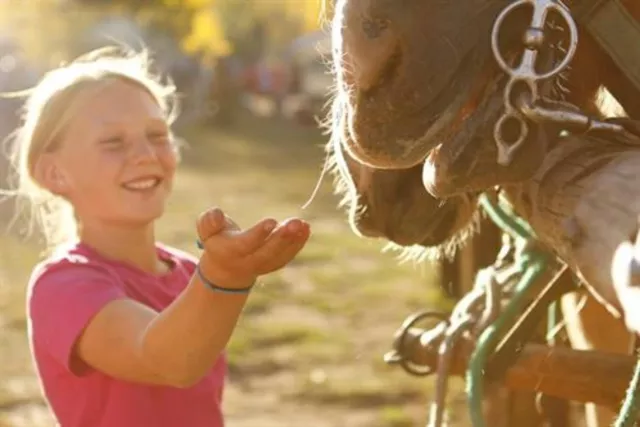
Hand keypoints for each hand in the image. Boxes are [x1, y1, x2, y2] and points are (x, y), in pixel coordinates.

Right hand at [195, 207, 310, 288]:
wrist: (226, 268)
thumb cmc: (217, 240)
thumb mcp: (206, 230)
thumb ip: (209, 221)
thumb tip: (216, 213)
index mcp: (230, 252)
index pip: (246, 244)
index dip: (259, 234)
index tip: (272, 221)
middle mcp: (248, 262)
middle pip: (267, 252)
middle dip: (282, 238)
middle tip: (295, 222)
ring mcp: (263, 265)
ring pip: (280, 255)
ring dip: (293, 240)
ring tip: (303, 224)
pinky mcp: (275, 263)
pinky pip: (288, 255)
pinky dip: (298, 243)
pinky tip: (306, 228)